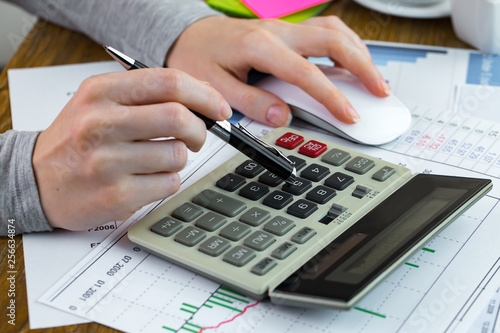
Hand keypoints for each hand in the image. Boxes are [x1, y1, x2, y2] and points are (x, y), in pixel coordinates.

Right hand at [32, 68, 231, 230]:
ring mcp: (107, 162)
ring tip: (156, 159)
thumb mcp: (102, 102)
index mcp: (101, 92)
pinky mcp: (116, 195)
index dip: (204, 94)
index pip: (168, 82)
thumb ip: (149, 93)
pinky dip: (167, 181)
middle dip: (199, 130)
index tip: (219, 108)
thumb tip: (205, 94)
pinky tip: (146, 179)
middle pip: (179, 118)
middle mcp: (100, 123)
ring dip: (178, 158)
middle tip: (196, 137)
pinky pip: (169, 184)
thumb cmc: (77, 140)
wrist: (36, 180)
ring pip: (177, 155)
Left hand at [166, 16, 390, 126]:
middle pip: (332, 40)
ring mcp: (284, 28)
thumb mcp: (214, 88)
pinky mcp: (287, 31)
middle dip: (362, 66)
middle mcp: (277, 31)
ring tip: (374, 78)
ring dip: (359, 52)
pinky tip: (352, 60)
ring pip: (333, 30)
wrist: (189, 36)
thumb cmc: (198, 59)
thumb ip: (249, 103)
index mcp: (259, 46)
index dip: (331, 96)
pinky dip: (345, 45)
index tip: (350, 115)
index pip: (305, 72)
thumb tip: (283, 117)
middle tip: (380, 92)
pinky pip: (324, 30)